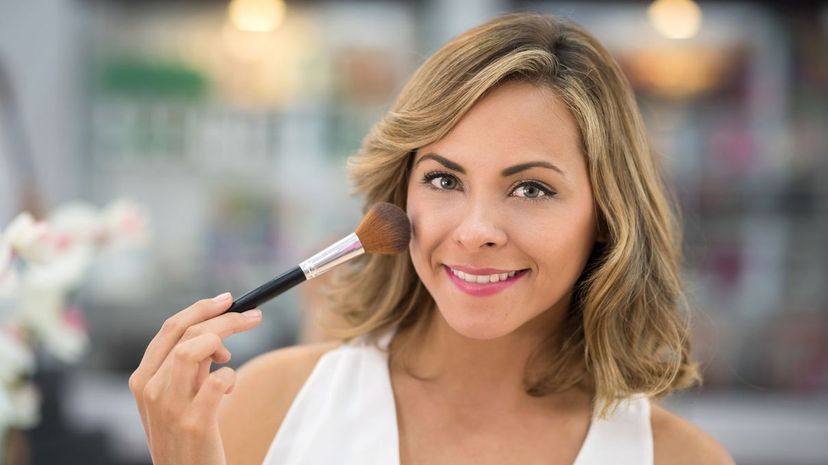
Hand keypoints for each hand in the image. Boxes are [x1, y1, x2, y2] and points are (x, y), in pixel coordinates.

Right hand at [128, 292, 262, 464]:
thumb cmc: (183, 434)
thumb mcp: (174, 396)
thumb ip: (188, 366)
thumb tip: (219, 335)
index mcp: (143, 378)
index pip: (170, 328)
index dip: (200, 308)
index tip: (227, 299)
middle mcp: (151, 389)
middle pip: (187, 332)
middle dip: (224, 318)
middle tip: (253, 316)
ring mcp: (171, 406)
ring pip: (194, 348)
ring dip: (223, 341)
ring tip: (229, 357)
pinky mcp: (195, 422)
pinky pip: (219, 380)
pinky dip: (231, 377)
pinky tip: (229, 390)